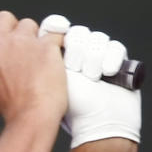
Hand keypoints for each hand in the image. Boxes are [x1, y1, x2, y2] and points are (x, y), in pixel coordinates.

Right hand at [0, 11, 66, 126]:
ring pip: (31, 24)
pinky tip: (54, 62)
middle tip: (23, 46)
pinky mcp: (45, 46)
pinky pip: (55, 34)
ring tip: (39, 61)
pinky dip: (57, 45)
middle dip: (15, 27)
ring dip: (36, 37)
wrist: (31, 116)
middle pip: (4, 17)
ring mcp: (22, 43)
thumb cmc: (13, 107)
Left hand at [39, 14, 141, 146]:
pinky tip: (107, 73)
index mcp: (54, 58)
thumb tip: (34, 35)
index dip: (56, 27)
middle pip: (78, 33)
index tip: (58, 32)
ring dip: (93, 58)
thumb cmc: (67, 107)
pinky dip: (111, 59)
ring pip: (96, 39)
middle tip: (76, 70)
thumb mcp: (47, 79)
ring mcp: (97, 58)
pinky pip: (115, 47)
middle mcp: (76, 55)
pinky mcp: (116, 61)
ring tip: (92, 78)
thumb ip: (38, 57)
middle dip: (77, 50)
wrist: (98, 123)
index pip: (54, 29)